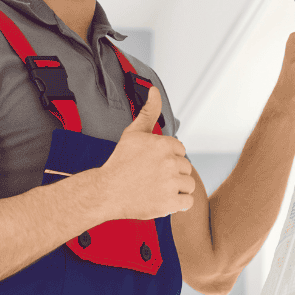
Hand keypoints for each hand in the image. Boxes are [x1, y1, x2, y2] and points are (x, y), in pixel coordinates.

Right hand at [92, 86, 194, 219]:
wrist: (106, 191)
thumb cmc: (120, 162)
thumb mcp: (134, 132)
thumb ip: (149, 111)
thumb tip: (154, 90)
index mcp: (164, 145)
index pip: (181, 151)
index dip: (167, 158)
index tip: (153, 164)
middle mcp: (170, 163)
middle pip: (186, 168)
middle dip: (173, 173)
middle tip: (152, 177)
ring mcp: (170, 184)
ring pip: (188, 185)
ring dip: (176, 188)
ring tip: (157, 188)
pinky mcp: (169, 203)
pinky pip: (187, 202)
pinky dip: (178, 204)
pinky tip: (163, 199)